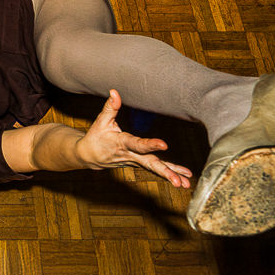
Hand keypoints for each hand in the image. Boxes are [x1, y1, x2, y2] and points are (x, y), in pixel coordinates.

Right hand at [74, 90, 192, 188]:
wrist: (89, 156)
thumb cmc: (96, 137)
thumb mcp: (101, 121)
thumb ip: (110, 107)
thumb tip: (115, 92)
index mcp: (122, 143)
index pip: (138, 144)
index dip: (150, 144)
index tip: (163, 144)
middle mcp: (131, 155)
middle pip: (149, 164)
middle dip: (164, 172)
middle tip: (178, 181)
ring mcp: (136, 162)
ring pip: (154, 169)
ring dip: (171, 175)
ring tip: (185, 183)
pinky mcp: (139, 164)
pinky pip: (155, 169)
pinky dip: (170, 173)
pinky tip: (183, 179)